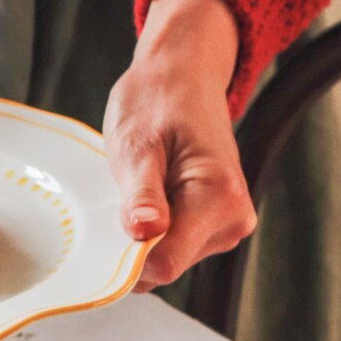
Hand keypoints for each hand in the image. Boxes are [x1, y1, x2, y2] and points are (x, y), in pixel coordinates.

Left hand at [103, 0, 257, 290]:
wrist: (183, 75)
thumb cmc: (159, 101)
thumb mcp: (138, 144)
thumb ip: (142, 193)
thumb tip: (145, 234)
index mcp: (220, 197)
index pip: (165, 263)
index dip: (128, 256)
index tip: (107, 227)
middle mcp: (234, 219)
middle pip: (166, 264)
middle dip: (135, 241)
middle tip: (125, 191)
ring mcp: (227, 225)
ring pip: (167, 258)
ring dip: (143, 233)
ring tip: (142, 185)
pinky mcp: (216, 226)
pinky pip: (173, 246)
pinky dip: (152, 229)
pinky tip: (149, 195)